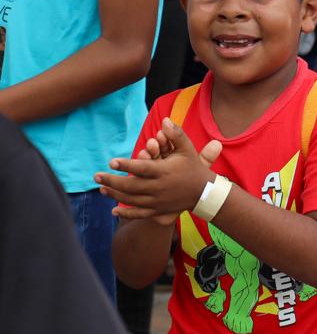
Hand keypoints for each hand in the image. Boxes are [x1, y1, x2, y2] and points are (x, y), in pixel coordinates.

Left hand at [96, 119, 222, 220]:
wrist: (204, 192)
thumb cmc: (193, 167)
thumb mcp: (187, 149)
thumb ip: (176, 134)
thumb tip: (165, 120)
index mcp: (164, 172)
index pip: (142, 168)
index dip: (126, 165)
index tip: (111, 161)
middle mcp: (159, 188)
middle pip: (131, 186)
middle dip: (112, 181)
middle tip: (96, 176)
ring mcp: (158, 201)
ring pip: (132, 200)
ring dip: (115, 194)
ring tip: (101, 188)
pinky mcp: (159, 211)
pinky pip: (140, 214)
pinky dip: (126, 213)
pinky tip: (113, 211)